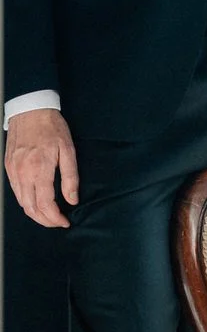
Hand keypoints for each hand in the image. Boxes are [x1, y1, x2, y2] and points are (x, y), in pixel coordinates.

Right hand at [5, 108, 78, 226]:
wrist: (31, 109)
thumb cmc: (52, 127)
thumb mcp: (68, 150)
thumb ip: (70, 177)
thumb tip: (72, 199)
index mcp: (40, 169)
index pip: (46, 205)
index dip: (55, 218)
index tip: (65, 221)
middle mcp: (23, 173)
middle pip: (31, 209)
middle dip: (45, 221)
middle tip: (57, 222)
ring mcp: (13, 171)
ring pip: (21, 203)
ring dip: (34, 214)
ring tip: (49, 216)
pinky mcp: (8, 167)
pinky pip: (16, 192)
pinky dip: (26, 201)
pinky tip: (36, 201)